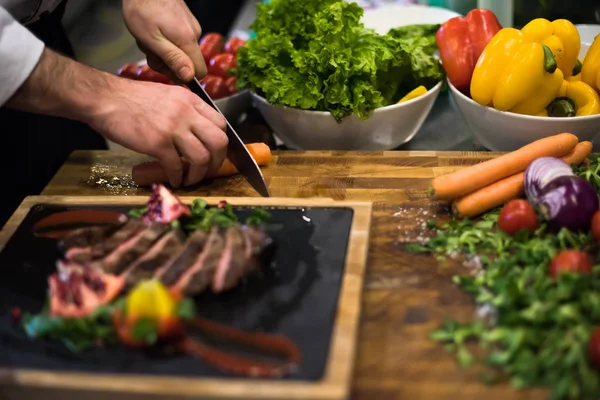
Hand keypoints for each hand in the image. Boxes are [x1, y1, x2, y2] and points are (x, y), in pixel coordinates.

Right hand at [91, 79, 227, 186]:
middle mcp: (186, 112)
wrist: (104, 99)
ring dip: (199, 174)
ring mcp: (173, 128)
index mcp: (190, 100)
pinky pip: (176, 166)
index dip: (221, 143)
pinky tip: (174, 180)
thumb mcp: (167, 95)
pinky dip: (178, 177)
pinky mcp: (157, 143)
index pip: (221, 123)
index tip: (214, 154)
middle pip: (219, 141)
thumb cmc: (131, 99)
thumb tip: (198, 132)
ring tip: (190, 179)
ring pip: (201, 157)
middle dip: (217, 161)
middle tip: (208, 170)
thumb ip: (185, 110)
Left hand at [122, 0, 205, 81]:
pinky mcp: (186, 22)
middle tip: (151, 52)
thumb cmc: (142, 10)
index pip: (199, 72)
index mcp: (188, 40)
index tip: (166, 68)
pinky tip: (154, 31)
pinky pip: (179, 40)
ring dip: (164, 51)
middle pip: (188, 63)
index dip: (183, 76)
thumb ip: (172, 59)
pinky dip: (166, 41)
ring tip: (149, 39)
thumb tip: (189, 77)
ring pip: (182, 51)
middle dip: (168, 62)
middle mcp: (195, 34)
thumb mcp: (152, 40)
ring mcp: (191, 27)